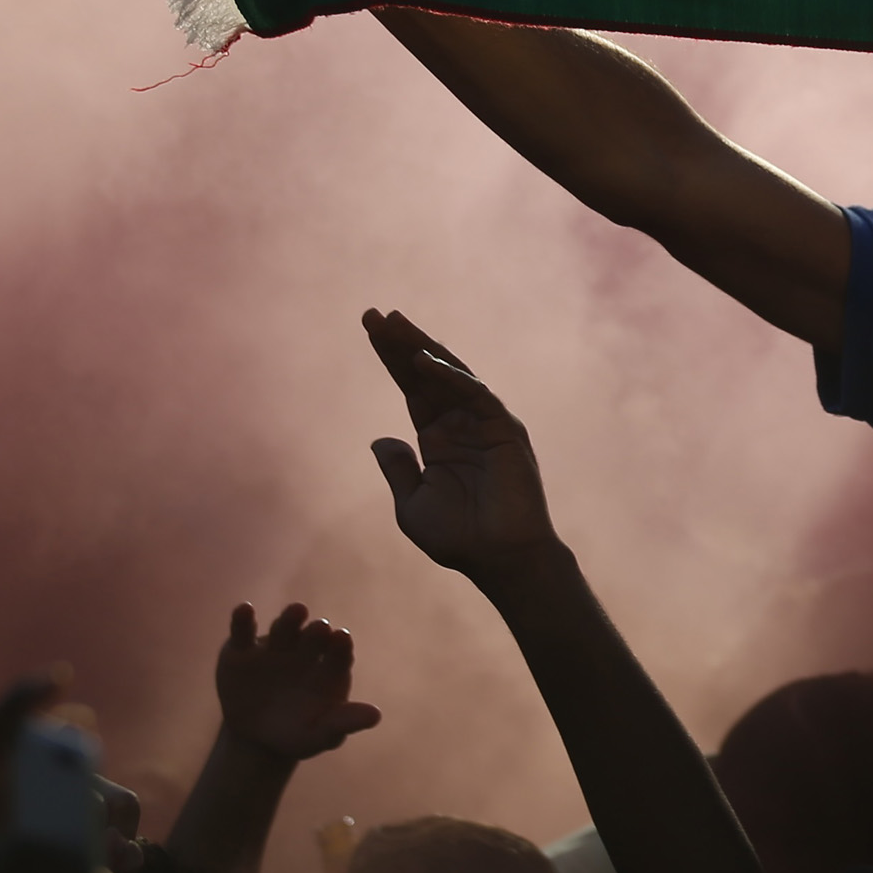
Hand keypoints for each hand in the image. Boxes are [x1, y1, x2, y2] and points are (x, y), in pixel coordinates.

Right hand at [214, 602, 382, 762]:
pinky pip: (242, 631)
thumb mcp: (320, 734)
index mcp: (330, 666)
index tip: (341, 639)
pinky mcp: (240, 650)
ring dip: (290, 620)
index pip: (340, 652)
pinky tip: (244, 610)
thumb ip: (344, 723)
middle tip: (320, 628)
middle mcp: (305, 649)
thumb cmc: (297, 733)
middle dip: (316, 632)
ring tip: (297, 611)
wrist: (253, 739)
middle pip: (314, 635)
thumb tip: (375, 716)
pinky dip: (242, 620)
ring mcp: (274, 647)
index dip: (340, 646)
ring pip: (284, 628)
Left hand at [363, 310, 559, 580]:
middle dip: (399, 343)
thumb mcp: (412, 505)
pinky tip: (423, 361)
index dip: (390, 358)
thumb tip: (379, 439)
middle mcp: (460, 423)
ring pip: (450, 374)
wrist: (500, 559)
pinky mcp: (504, 430)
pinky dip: (450, 377)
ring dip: (421, 347)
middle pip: (425, 373)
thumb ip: (398, 470)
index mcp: (438, 438)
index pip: (411, 387)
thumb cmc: (460, 539)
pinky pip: (475, 395)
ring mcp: (483, 423)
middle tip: (373, 314)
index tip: (368, 329)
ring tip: (393, 323)